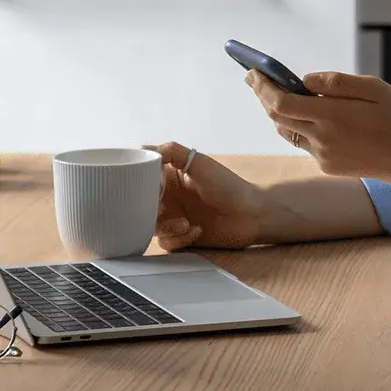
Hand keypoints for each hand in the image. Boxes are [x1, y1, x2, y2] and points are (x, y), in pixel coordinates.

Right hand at [146, 142, 267, 250]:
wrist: (252, 214)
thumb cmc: (228, 185)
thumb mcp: (200, 163)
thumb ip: (172, 152)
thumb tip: (142, 149)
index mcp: (169, 178)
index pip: (141, 179)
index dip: (138, 184)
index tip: (144, 188)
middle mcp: (169, 198)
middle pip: (140, 206)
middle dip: (147, 211)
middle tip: (161, 210)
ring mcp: (174, 218)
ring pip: (151, 227)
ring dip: (166, 227)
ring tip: (184, 223)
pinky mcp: (182, 237)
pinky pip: (167, 242)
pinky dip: (179, 238)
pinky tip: (197, 230)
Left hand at [245, 70, 390, 180]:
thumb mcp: (374, 88)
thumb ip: (337, 82)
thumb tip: (305, 80)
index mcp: (331, 116)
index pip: (281, 102)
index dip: (262, 87)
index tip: (252, 71)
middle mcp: (321, 138)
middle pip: (277, 117)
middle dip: (263, 96)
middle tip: (255, 77)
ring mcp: (322, 154)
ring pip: (287, 131)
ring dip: (277, 112)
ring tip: (274, 93)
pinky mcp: (327, 165)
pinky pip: (304, 143)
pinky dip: (299, 126)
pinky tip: (305, 115)